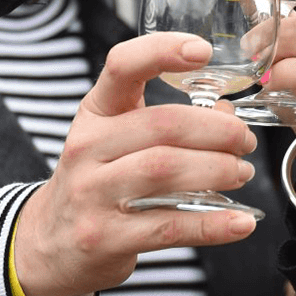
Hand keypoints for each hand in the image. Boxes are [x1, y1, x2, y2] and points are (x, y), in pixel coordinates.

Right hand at [10, 32, 259, 295]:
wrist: (51, 244)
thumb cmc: (96, 181)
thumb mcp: (117, 140)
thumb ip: (168, 123)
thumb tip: (227, 115)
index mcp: (95, 113)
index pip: (123, 66)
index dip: (163, 51)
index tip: (203, 50)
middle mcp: (88, 147)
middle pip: (162, 125)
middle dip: (217, 131)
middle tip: (245, 141)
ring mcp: (92, 194)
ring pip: (166, 171)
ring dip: (218, 170)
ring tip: (242, 173)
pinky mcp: (105, 238)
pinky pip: (170, 226)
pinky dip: (214, 224)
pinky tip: (242, 222)